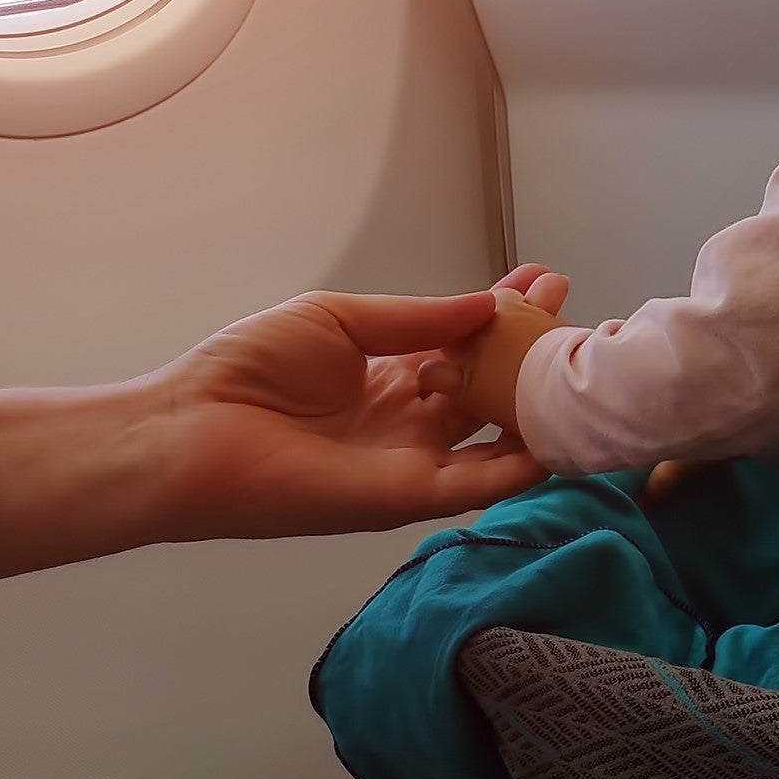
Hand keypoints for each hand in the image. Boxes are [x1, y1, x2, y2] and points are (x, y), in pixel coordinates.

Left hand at [152, 265, 566, 540]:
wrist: (190, 432)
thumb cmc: (247, 371)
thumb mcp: (338, 320)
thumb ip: (414, 318)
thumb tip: (485, 303)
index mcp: (389, 374)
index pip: (464, 342)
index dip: (505, 313)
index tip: (547, 281)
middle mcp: (410, 419)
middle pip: (490, 384)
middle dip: (534, 349)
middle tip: (577, 312)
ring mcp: (412, 460)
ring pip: (495, 434)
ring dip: (540, 403)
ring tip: (588, 365)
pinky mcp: (406, 496)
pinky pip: (477, 482)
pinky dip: (523, 463)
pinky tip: (565, 436)